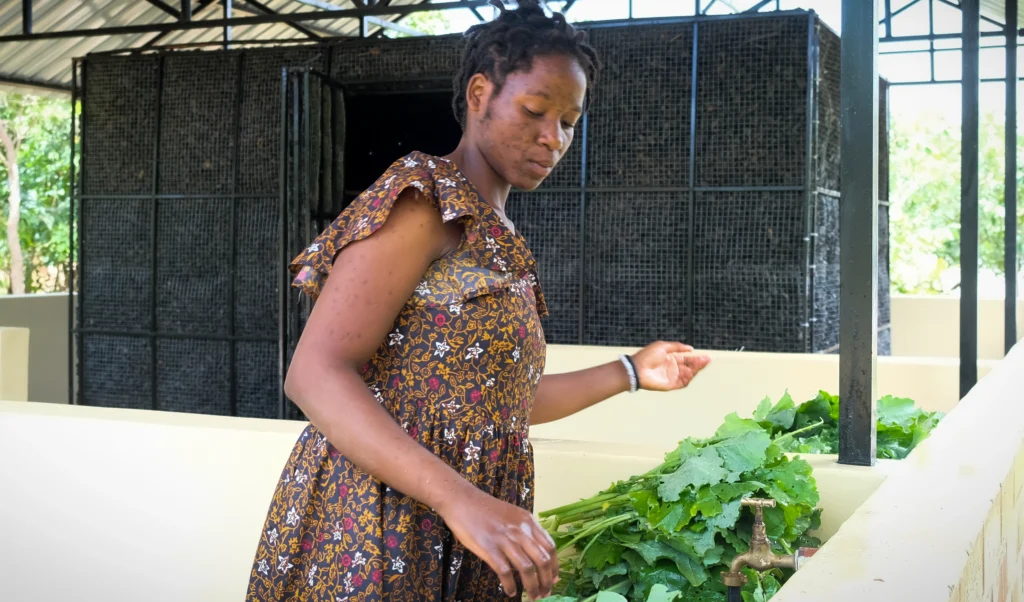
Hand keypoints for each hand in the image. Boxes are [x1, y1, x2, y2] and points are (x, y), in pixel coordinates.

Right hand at [440, 487, 558, 599]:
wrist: (462, 500)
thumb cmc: (485, 508)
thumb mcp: (512, 514)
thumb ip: (525, 530)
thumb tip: (535, 551)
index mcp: (528, 521)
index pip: (550, 547)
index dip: (555, 567)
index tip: (554, 579)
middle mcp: (520, 531)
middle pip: (542, 561)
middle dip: (546, 581)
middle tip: (545, 593)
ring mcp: (505, 540)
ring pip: (527, 569)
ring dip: (532, 587)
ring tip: (532, 597)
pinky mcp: (489, 548)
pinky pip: (505, 572)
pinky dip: (510, 585)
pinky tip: (511, 591)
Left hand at [631, 341, 710, 390]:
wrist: (637, 368)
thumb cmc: (647, 356)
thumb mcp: (663, 346)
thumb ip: (677, 347)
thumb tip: (690, 348)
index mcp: (671, 358)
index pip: (687, 358)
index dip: (696, 358)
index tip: (705, 356)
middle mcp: (673, 368)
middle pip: (689, 366)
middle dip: (698, 363)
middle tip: (706, 359)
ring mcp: (672, 377)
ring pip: (688, 374)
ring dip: (695, 369)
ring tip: (701, 363)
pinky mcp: (670, 385)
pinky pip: (683, 382)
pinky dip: (689, 377)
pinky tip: (693, 371)